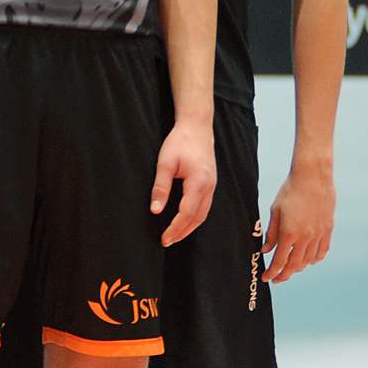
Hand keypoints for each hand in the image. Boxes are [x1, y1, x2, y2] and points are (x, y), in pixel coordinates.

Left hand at [151, 118, 216, 246]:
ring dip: (190, 227)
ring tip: (175, 236)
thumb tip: (155, 210)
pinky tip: (186, 221)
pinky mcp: (211, 183)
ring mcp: (212, 185)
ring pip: (204, 214)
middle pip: (198, 218)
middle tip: (167, 241)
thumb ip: (161, 188)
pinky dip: (196, 217)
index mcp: (198, 182)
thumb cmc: (180, 142)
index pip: (187, 213)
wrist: (197, 126)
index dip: (175, 228)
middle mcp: (209, 186)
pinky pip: (205, 206)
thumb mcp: (165, 163)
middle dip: (182, 232)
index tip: (164, 238)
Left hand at [264, 158, 335, 281]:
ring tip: (290, 269)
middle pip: (294, 265)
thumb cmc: (290, 190)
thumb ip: (271, 233)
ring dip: (298, 268)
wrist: (313, 176)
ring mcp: (319, 234)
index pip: (280, 261)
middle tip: (277, 278)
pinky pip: (322, 251)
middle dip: (284, 274)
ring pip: (309, 260)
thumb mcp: (275, 210)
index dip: (272, 272)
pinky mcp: (328, 229)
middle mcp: (306, 237)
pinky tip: (308, 260)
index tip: (266, 278)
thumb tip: (266, 251)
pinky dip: (314, 259)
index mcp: (289, 233)